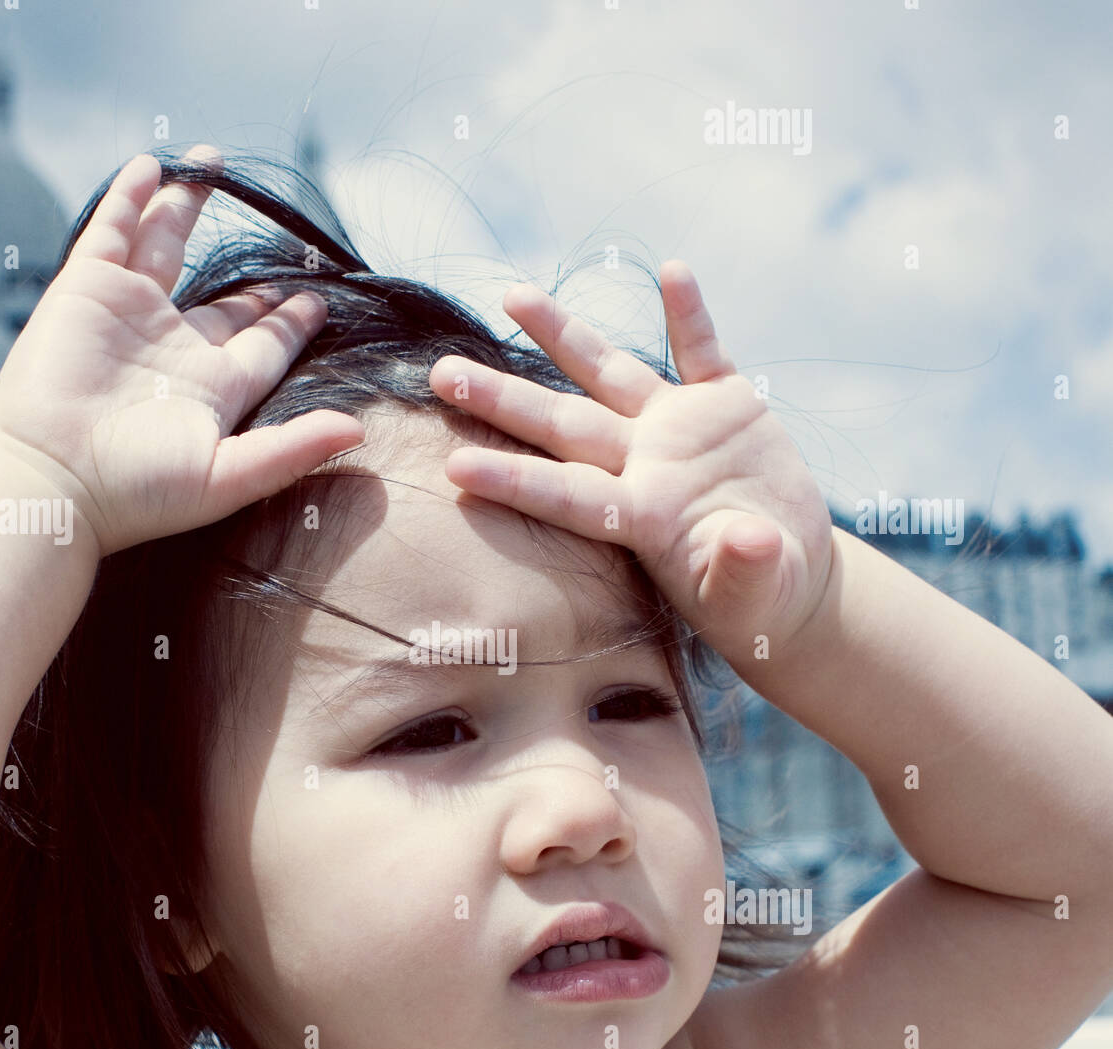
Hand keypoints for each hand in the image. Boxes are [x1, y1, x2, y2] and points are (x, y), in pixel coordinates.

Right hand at [0, 147, 364, 555]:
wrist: (53, 480)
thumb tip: (359, 432)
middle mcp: (175, 348)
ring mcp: (130, 314)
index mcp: (214, 389)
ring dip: (187, 207)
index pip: (264, 346)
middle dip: (252, 281)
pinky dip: (132, 198)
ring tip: (213, 165)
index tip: (317, 301)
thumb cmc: (139, 491)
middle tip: (283, 246)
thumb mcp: (229, 475)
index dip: (290, 322)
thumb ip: (294, 449)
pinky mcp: (87, 289)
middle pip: (223, 301)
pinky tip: (153, 166)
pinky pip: (114, 231)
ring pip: (167, 246)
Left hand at [426, 262, 834, 662]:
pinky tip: (672, 270)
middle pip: (563, 426)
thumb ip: (745, 570)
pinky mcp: (726, 406)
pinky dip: (690, 314)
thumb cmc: (758, 599)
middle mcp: (646, 465)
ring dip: (563, 335)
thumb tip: (750, 541)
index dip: (515, 481)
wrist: (787, 573)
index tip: (455, 467)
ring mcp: (680, 429)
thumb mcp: (754, 595)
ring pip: (609, 373)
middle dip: (504, 399)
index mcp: (642, 518)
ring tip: (512, 296)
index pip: (566, 497)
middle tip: (441, 373)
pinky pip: (703, 351)